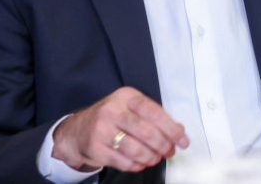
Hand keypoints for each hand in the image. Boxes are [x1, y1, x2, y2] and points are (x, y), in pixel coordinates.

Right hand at [51, 86, 188, 172]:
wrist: (77, 130)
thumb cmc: (111, 118)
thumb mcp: (129, 108)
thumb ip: (153, 116)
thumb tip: (178, 131)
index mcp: (126, 96)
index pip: (154, 111)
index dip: (171, 128)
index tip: (182, 140)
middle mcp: (113, 110)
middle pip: (146, 132)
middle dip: (163, 145)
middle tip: (169, 151)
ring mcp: (102, 129)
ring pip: (136, 149)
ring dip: (151, 157)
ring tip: (155, 157)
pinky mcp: (96, 148)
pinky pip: (124, 162)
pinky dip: (137, 165)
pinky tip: (141, 163)